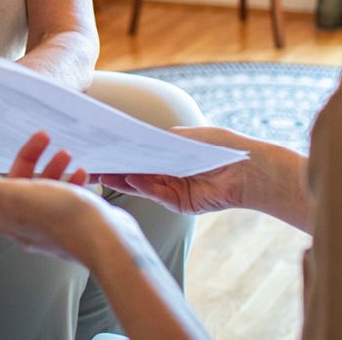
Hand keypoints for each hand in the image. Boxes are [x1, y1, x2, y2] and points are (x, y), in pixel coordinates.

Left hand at [0, 132, 114, 259]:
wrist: (105, 239)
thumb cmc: (61, 217)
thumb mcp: (16, 195)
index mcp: (7, 218)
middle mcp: (25, 223)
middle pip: (14, 188)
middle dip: (25, 161)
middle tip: (40, 138)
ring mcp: (50, 223)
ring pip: (42, 189)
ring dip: (50, 167)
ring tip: (64, 153)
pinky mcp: (72, 220)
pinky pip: (66, 196)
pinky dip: (70, 180)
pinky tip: (80, 172)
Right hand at [96, 127, 306, 227]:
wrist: (251, 170)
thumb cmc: (223, 146)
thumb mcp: (190, 136)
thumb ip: (164, 138)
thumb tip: (138, 137)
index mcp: (169, 154)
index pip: (138, 151)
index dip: (120, 148)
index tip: (99, 143)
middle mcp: (168, 172)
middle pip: (135, 169)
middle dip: (114, 165)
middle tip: (90, 161)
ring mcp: (173, 189)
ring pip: (142, 184)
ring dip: (122, 178)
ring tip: (102, 172)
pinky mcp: (181, 203)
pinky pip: (157, 195)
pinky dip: (143, 186)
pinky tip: (130, 177)